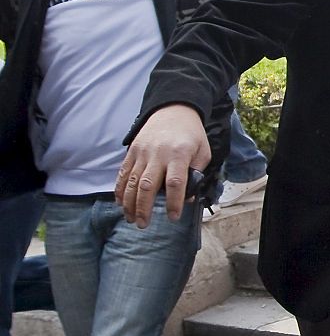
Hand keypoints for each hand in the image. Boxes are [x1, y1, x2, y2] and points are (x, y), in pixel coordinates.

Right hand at [117, 105, 209, 225]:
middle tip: (144, 225)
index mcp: (179, 154)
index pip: (175, 183)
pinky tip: (120, 203)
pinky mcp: (132, 151)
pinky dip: (120, 190)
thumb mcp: (203, 152)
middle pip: (147, 185)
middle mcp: (158, 154)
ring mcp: (142, 152)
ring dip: (129, 203)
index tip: (173, 217)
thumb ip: (196, 174)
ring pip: (132, 182)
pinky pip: (123, 173)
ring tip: (131, 219)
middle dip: (144, 208)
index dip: (174, 202)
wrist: (173, 110)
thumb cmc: (192, 135)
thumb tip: (187, 199)